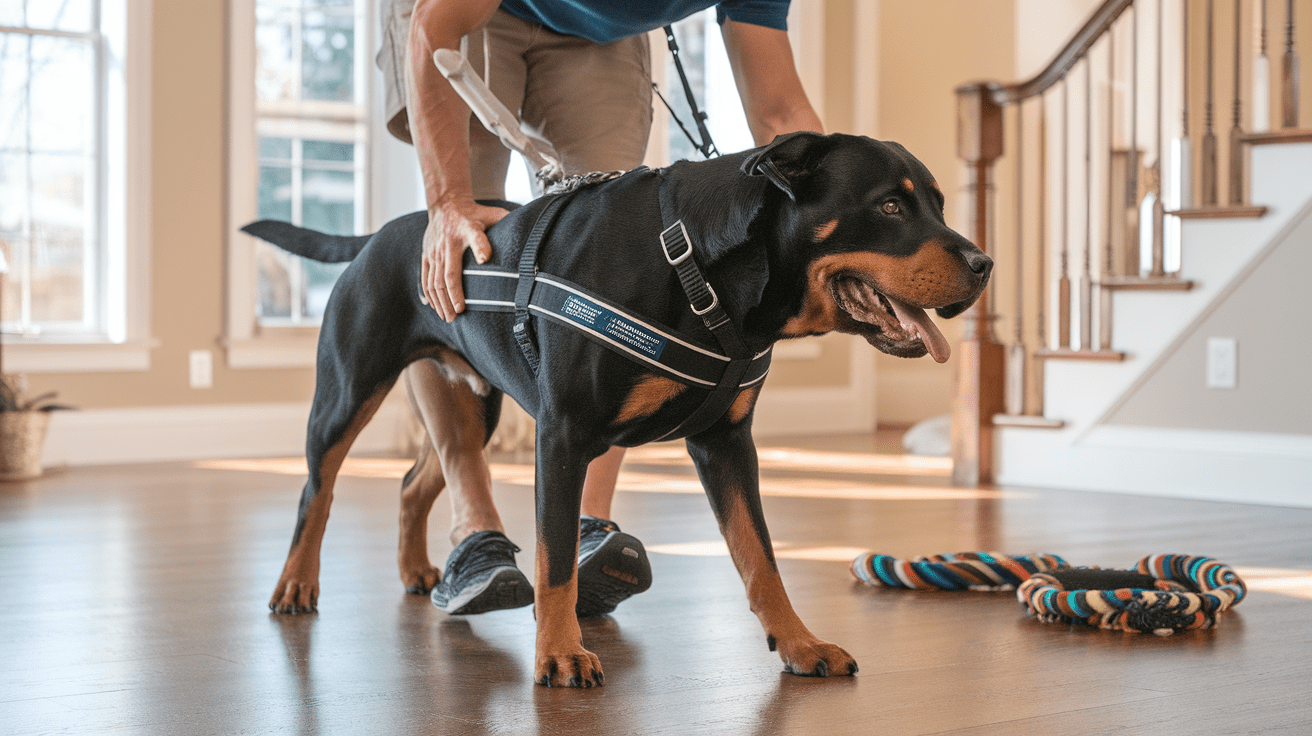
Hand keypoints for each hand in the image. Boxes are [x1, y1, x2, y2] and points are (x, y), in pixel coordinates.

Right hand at [422, 199, 507, 321]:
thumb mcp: (491, 215)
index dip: (474, 262)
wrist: (446, 204)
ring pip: (433, 281)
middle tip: (457, 316)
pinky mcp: (426, 255)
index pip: (473, 245)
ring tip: (448, 317)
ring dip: (440, 301)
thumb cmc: (475, 214)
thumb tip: (523, 237)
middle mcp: (447, 244)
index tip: (473, 285)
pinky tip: (435, 307)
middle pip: (446, 276)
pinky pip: (425, 278)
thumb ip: (504, 223)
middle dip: (451, 298)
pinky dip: (429, 295)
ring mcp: (433, 251)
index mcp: (466, 232)